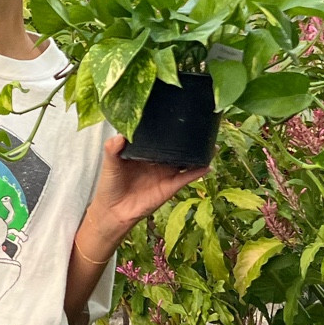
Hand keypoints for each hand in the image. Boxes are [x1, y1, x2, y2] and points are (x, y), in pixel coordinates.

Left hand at [85, 136, 209, 247]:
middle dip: (189, 138)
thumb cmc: (110, 185)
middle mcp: (158, 161)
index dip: (168, 127)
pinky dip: (198, 172)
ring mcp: (166, 173)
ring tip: (213, 144)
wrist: (113, 211)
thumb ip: (113, 149)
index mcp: (145, 151)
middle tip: (203, 125)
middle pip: (177, 147)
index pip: (159, 136)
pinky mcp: (170, 186)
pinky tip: (208, 165)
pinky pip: (187, 178)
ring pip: (186, 161)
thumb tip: (119, 136)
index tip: (178, 113)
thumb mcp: (110, 163)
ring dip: (199, 154)